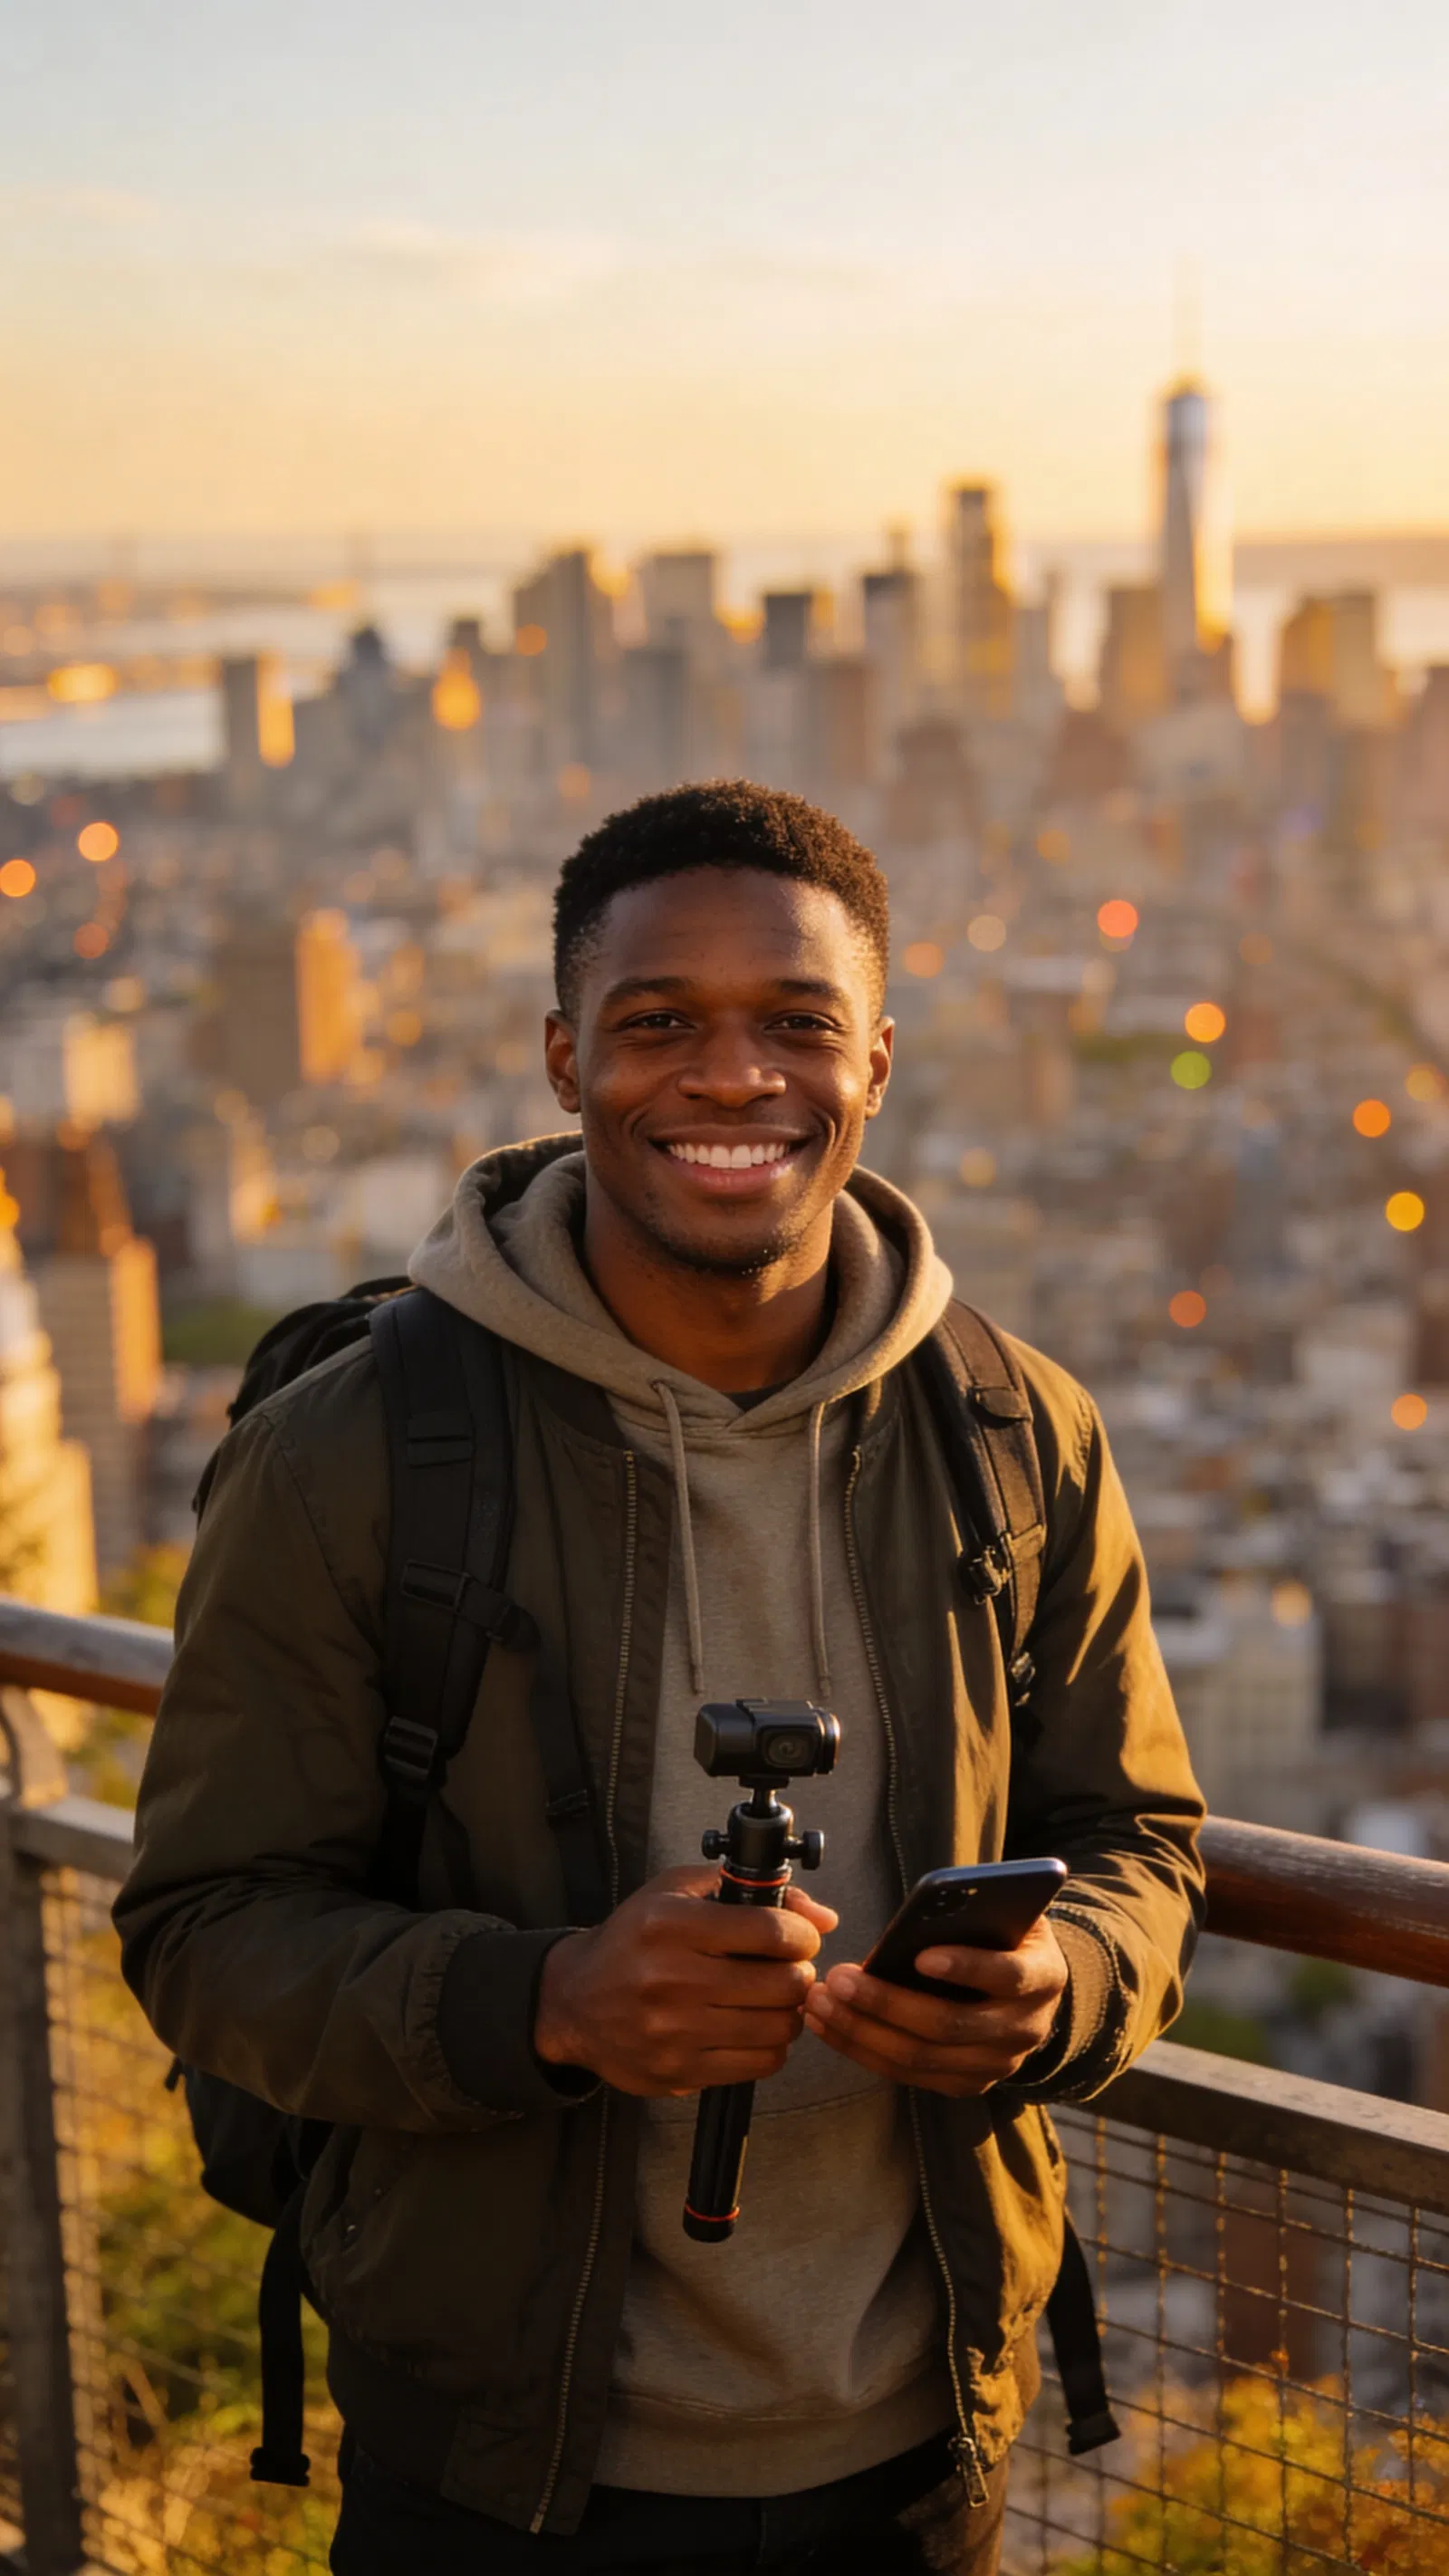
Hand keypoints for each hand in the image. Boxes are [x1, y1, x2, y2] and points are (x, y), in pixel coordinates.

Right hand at [534, 1864, 837, 2097]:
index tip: (799, 1938)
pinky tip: (755, 2028)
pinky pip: (760, 2064)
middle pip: (782, 1984)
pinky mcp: (679, 2071)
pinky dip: (771, 2045)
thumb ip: (751, 1893)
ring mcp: (674, 2031)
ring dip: (790, 2012)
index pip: (770, 1931)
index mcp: (670, 1925)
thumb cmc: (632, 1940)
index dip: (802, 1935)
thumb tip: (823, 1918)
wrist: (573, 2002)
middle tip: (788, 1969)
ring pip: (778, 2028)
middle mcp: (671, 1979)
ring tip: (773, 1998)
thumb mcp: (677, 1893)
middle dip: (799, 1974)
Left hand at [801, 1917, 1067, 2097]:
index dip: (965, 1967)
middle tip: (837, 1979)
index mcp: (1042, 1976)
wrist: (1033, 1991)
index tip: (920, 1955)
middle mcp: (1025, 2028)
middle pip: (950, 2024)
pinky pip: (909, 2075)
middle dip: (887, 2003)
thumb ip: (972, 1913)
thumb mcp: (1003, 1915)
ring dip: (863, 2031)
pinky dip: (864, 2051)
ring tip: (820, 2003)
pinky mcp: (968, 2084)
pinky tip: (830, 2026)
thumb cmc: (1006, 1937)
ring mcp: (997, 2065)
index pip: (1006, 1975)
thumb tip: (914, 1920)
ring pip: (921, 2057)